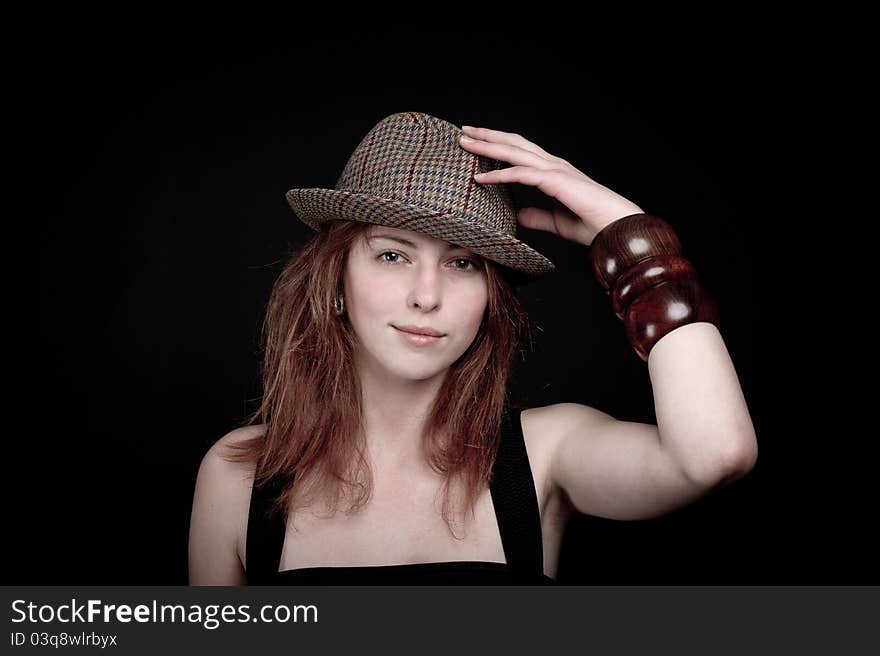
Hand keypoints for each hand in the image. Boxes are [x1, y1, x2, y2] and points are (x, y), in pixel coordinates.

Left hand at [459, 125, 643, 245]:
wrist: (617, 227)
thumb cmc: (593, 224)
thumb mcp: (556, 221)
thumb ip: (538, 216)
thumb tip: (519, 215)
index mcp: (554, 171)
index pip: (521, 152)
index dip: (498, 145)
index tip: (477, 143)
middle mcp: (553, 165)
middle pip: (514, 144)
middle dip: (488, 136)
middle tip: (465, 132)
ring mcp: (555, 170)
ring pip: (515, 153)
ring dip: (488, 147)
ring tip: (466, 143)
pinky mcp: (556, 181)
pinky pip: (522, 174)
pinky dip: (500, 174)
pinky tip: (481, 178)